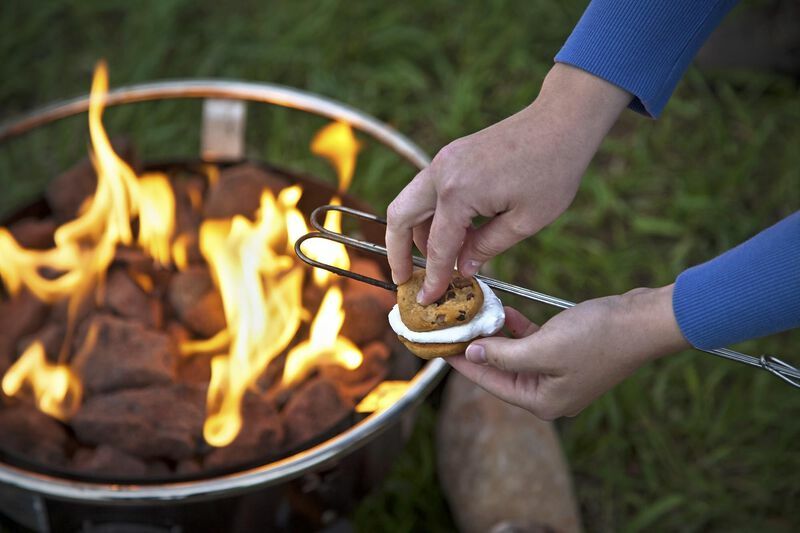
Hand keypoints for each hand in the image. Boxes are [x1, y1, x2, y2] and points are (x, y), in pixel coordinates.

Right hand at [386, 63, 630, 302]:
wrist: (562, 120)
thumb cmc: (552, 170)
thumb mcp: (525, 221)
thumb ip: (487, 248)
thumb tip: (463, 270)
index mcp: (457, 192)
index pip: (437, 246)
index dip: (433, 278)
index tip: (426, 301)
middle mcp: (441, 173)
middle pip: (399, 217)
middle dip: (397, 251)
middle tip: (404, 280)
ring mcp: (443, 160)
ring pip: (411, 202)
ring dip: (416, 234)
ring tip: (438, 262)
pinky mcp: (452, 156)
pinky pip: (429, 191)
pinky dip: (433, 216)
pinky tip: (457, 236)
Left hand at [448, 285, 688, 419]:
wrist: (643, 321)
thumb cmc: (596, 337)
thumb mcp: (542, 347)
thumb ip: (503, 355)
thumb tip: (472, 353)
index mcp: (542, 402)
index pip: (489, 383)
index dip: (461, 362)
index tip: (437, 346)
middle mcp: (549, 394)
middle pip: (499, 371)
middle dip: (476, 347)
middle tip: (450, 327)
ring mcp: (559, 375)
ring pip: (514, 356)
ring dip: (495, 335)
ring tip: (472, 315)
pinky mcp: (568, 354)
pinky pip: (533, 345)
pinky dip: (517, 330)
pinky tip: (504, 312)